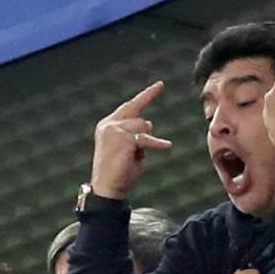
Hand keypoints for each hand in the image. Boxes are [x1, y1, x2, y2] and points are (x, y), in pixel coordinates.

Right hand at [90, 82, 172, 198]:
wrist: (107, 188)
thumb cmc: (120, 172)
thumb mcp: (130, 149)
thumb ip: (137, 134)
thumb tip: (149, 123)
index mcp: (108, 125)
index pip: (130, 106)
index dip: (147, 95)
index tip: (160, 85)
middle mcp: (109, 125)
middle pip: (141, 119)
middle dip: (145, 135)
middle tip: (135, 153)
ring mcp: (114, 130)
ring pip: (144, 127)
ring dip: (146, 144)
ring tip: (133, 158)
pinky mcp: (122, 139)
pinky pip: (146, 139)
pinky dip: (156, 144)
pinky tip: (166, 146)